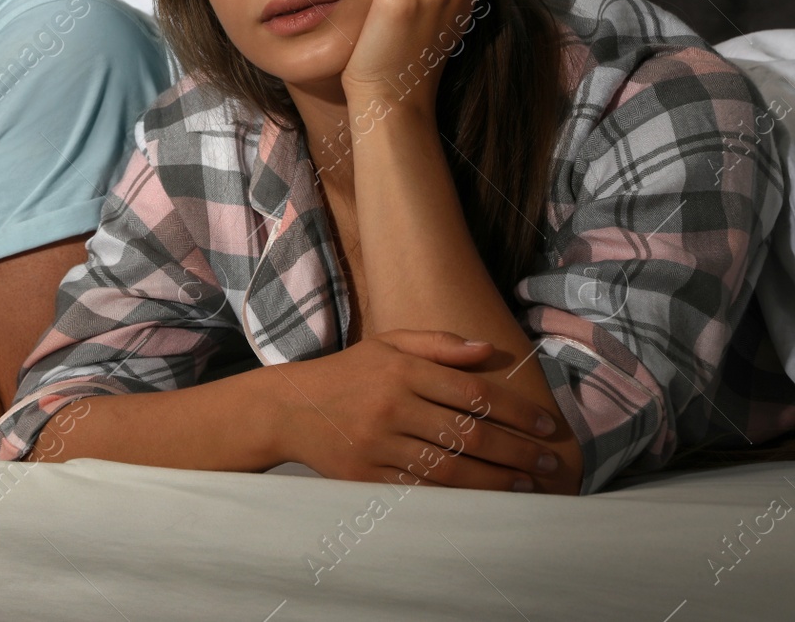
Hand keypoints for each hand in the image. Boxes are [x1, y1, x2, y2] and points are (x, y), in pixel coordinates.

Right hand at [272, 329, 560, 491]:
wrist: (289, 408)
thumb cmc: (348, 373)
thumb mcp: (388, 344)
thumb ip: (439, 344)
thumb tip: (488, 350)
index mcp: (402, 370)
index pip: (473, 392)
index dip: (516, 410)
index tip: (546, 425)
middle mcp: (392, 406)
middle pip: (469, 433)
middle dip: (518, 450)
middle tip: (550, 461)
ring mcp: (378, 443)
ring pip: (450, 467)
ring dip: (496, 479)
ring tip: (526, 482)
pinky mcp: (366, 475)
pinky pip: (420, 489)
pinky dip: (457, 495)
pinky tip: (483, 495)